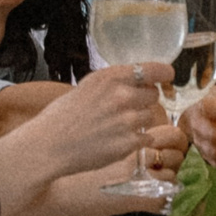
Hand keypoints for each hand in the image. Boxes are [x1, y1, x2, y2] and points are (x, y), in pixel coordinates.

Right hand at [0, 62, 168, 215]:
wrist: (49, 146)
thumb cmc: (61, 118)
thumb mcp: (85, 88)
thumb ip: (112, 83)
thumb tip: (136, 80)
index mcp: (110, 78)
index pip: (153, 69)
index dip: (163, 73)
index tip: (166, 76)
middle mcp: (122, 96)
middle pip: (153, 94)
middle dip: (144, 101)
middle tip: (127, 110)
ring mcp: (128, 121)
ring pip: (150, 117)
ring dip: (139, 122)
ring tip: (117, 128)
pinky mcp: (129, 143)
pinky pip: (146, 138)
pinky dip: (137, 140)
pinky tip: (118, 141)